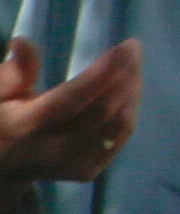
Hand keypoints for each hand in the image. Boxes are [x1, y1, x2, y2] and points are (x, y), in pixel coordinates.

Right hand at [0, 37, 139, 183]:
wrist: (3, 168)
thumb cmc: (2, 120)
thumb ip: (13, 72)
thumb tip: (21, 41)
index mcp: (25, 127)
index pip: (71, 100)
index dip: (102, 73)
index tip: (125, 47)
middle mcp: (51, 151)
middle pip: (101, 112)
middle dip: (125, 75)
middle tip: (133, 48)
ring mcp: (72, 165)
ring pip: (117, 126)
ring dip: (132, 90)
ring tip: (132, 64)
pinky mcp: (88, 171)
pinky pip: (120, 138)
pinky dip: (130, 109)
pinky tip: (129, 88)